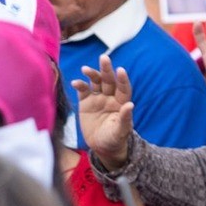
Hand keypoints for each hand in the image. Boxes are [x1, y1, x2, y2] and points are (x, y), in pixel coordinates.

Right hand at [72, 55, 134, 170]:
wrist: (101, 147)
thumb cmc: (115, 140)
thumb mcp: (121, 132)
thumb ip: (125, 118)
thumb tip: (130, 105)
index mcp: (121, 103)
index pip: (123, 88)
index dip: (122, 79)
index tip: (120, 70)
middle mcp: (110, 98)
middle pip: (108, 81)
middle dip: (106, 69)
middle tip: (104, 58)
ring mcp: (97, 99)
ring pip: (95, 82)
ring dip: (92, 74)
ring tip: (85, 69)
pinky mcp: (85, 102)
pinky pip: (82, 91)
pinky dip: (79, 85)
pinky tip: (76, 82)